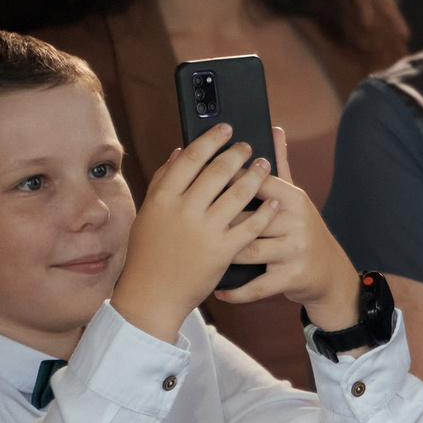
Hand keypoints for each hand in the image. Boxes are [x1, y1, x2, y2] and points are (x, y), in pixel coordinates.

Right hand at [112, 123, 273, 342]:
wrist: (153, 294)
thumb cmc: (149, 252)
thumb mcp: (149, 214)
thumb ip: (163, 182)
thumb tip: (178, 151)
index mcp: (162, 199)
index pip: (190, 159)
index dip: (211, 140)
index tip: (225, 128)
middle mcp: (183, 211)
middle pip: (218, 172)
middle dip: (238, 154)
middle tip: (249, 146)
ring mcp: (204, 231)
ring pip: (238, 194)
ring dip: (256, 176)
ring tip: (265, 165)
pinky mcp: (223, 250)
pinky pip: (250, 224)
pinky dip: (264, 210)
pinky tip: (273, 201)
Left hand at [214, 127, 363, 328]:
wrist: (329, 273)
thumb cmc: (301, 230)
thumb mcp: (294, 197)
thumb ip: (280, 164)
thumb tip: (274, 128)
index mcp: (293, 198)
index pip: (256, 183)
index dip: (226, 181)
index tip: (200, 181)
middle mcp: (296, 222)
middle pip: (245, 216)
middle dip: (216, 220)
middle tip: (189, 222)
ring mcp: (294, 250)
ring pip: (246, 250)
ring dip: (221, 253)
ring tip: (198, 253)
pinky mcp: (291, 277)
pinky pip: (256, 285)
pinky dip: (235, 290)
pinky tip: (217, 287)